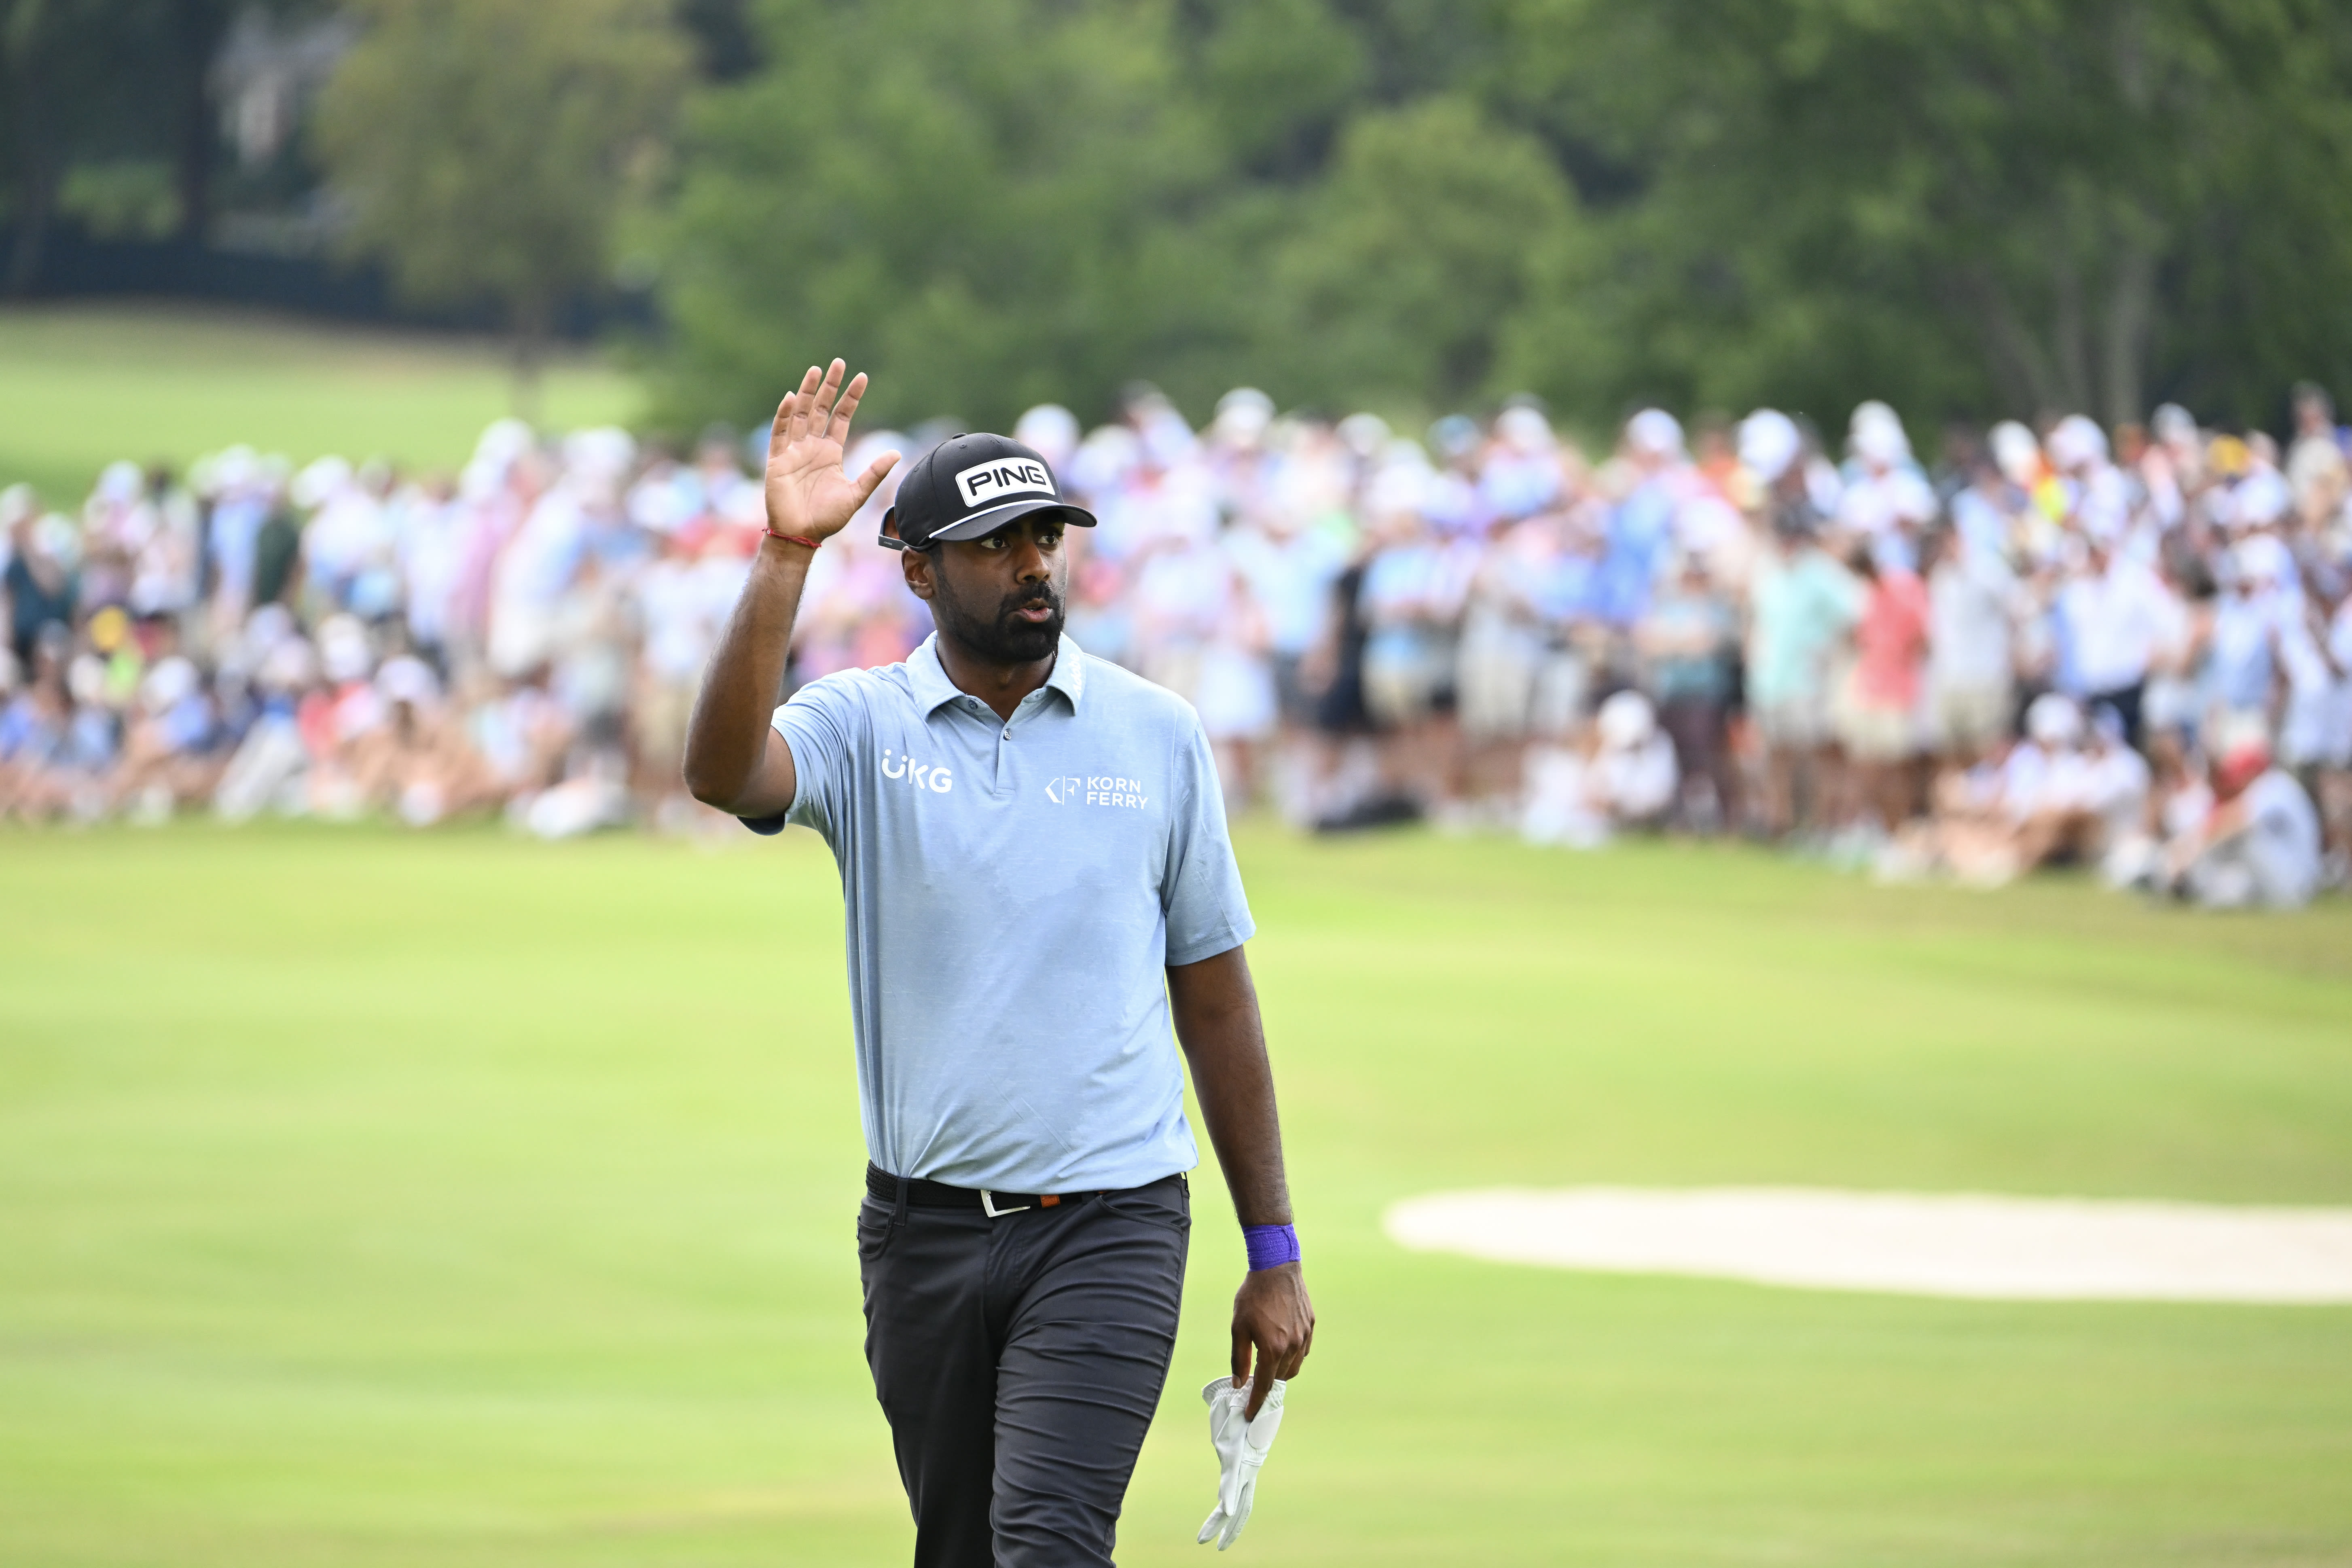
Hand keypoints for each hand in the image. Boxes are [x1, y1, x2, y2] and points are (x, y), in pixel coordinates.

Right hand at [763, 359, 898, 543]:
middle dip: (830, 387)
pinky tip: (792, 397)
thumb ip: (874, 473)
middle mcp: (812, 447)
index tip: (862, 378)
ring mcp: (794, 451)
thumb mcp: (856, 494)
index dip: (851, 398)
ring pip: (801, 414)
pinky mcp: (777, 460)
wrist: (802, 534)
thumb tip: (897, 452)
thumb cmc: (828, 518)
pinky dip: (785, 415)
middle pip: (822, 409)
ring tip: (816, 371)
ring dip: (808, 392)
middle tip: (838, 363)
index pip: (842, 417)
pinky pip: (780, 433)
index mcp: (831, 452)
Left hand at [1230, 1261, 1312, 1418]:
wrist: (1276, 1267)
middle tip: (1255, 1384)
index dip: (1256, 1401)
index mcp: (1273, 1348)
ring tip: (1268, 1367)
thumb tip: (1239, 1383)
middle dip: (1267, 1384)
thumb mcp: (1238, 1327)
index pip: (1264, 1385)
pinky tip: (1282, 1349)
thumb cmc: (1253, 1296)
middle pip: (1280, 1377)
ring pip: (1294, 1367)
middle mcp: (1292, 1346)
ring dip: (1280, 1372)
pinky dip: (1292, 1357)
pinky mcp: (1310, 1325)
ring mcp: (1304, 1336)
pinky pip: (1302, 1351)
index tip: (1250, 1414)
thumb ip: (1238, 1358)